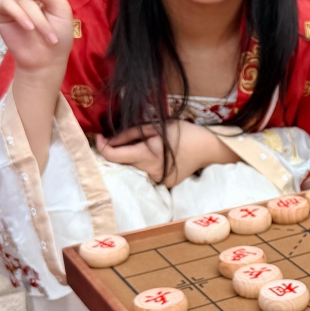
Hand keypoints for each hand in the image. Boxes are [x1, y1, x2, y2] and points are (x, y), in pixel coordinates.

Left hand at [95, 121, 237, 186]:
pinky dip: (147, 166)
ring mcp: (158, 181)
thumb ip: (130, 133)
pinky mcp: (165, 184)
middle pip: (123, 163)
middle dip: (119, 151)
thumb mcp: (156, 126)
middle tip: (124, 139)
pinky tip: (158, 158)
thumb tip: (109, 140)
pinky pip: (148, 175)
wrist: (209, 148)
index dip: (102, 146)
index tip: (101, 137)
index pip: (112, 155)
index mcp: (146, 154)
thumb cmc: (184, 132)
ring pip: (135, 170)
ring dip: (134, 159)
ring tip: (145, 147)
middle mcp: (149, 171)